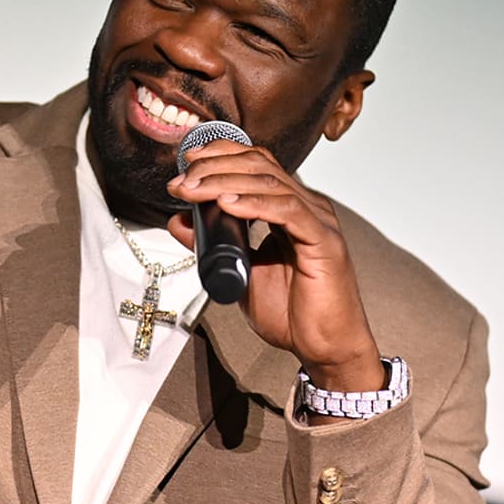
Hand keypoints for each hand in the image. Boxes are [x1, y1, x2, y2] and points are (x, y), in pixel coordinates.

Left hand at [166, 140, 383, 393]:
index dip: (221, 154)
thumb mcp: (239, 271)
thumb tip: (178, 221)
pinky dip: (255, 204)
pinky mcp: (324, 242)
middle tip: (182, 180)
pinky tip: (227, 204)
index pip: (256, 163)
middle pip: (259, 166)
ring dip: (225, 182)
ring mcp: (318, 221)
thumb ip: (212, 244)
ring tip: (194, 190)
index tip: (187, 160)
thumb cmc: (291, 313)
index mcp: (290, 207)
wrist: (323, 348)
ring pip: (270, 183)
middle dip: (215, 167)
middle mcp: (307, 206)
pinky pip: (288, 212)